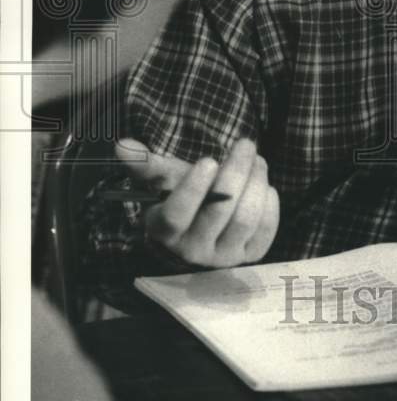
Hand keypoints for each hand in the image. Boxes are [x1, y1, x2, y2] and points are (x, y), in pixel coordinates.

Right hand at [115, 138, 279, 266]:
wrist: (200, 226)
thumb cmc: (180, 195)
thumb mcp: (163, 180)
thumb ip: (145, 163)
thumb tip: (122, 145)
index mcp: (165, 230)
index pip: (177, 214)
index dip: (193, 188)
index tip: (209, 160)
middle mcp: (193, 250)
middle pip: (220, 210)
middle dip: (237, 171)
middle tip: (245, 144)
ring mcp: (223, 256)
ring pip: (246, 218)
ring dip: (256, 182)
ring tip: (257, 160)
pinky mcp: (250, 256)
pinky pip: (266, 229)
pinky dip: (269, 203)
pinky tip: (264, 186)